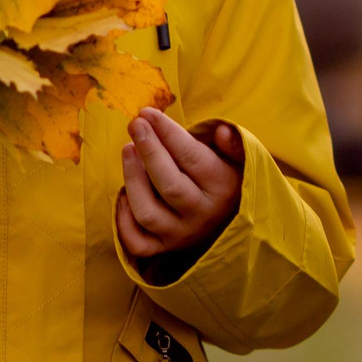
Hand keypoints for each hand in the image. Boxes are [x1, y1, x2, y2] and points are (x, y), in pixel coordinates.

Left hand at [116, 109, 244, 260]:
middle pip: (169, 184)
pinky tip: (122, 193)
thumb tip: (221, 131)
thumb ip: (234, 144)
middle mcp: (201, 214)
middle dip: (148, 150)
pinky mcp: (164, 248)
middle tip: (135, 124)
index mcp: (222, 188)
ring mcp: (180, 234)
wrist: (230, 222)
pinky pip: (137, 242)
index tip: (148, 112)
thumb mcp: (240, 160)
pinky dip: (123, 222)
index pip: (191, 157)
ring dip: (133, 180)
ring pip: (148, 213)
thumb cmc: (227, 179)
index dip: (167, 132)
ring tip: (127, 149)